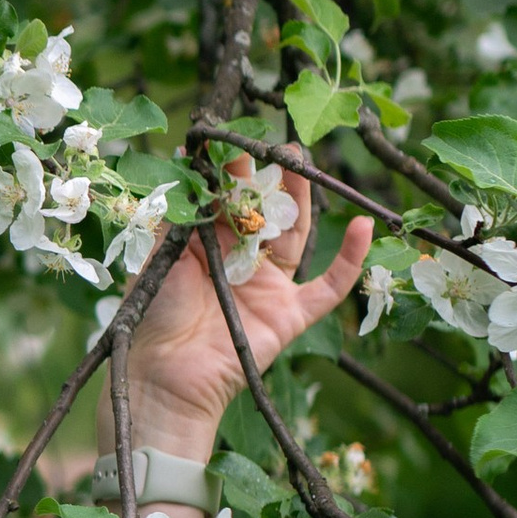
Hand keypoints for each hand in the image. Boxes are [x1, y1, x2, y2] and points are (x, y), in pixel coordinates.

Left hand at [124, 173, 373, 460]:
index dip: (234, 173)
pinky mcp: (290, 316)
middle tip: (282, 145)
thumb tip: (184, 162)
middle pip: (266, 213)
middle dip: (275, 178)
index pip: (229, 201)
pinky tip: (364, 228)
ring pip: (295, 237)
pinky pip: (329, 287)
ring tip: (307, 164)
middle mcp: (242, 264)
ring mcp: (269, 289)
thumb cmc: (153, 317)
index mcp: (207, 248)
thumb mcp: (159, 256)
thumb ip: (177, 216)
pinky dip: (350, 260)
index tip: (234, 141)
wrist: (163, 376)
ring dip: (304, 200)